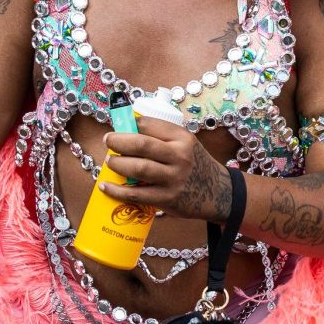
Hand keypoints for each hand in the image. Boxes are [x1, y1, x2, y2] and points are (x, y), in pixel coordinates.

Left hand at [102, 118, 232, 220]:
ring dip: (117, 164)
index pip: (149, 124)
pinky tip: (106, 186)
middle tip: (108, 141)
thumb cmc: (195, 164)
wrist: (218, 192)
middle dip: (118, 142)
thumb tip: (127, 129)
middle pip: (141, 144)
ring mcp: (173, 178)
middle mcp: (179, 156)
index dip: (129, 125)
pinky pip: (136, 194)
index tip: (119, 127)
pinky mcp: (167, 199)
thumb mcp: (186, 143)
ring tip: (109, 162)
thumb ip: (162, 136)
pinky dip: (117, 191)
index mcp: (182, 138)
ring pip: (137, 168)